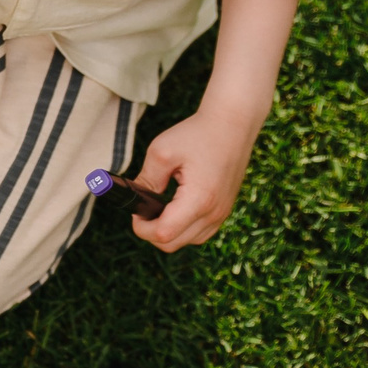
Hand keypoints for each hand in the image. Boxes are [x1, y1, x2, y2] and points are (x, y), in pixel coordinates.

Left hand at [128, 106, 263, 250]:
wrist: (232, 124)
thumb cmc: (197, 134)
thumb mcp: (162, 152)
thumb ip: (146, 180)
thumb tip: (135, 199)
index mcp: (199, 200)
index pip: (164, 234)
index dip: (142, 228)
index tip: (135, 212)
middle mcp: (214, 213)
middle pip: (173, 244)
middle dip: (151, 232)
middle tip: (143, 210)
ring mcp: (222, 214)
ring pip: (187, 241)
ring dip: (168, 231)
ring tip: (158, 207)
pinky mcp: (224, 210)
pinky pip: (200, 233)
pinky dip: (184, 228)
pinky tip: (174, 209)